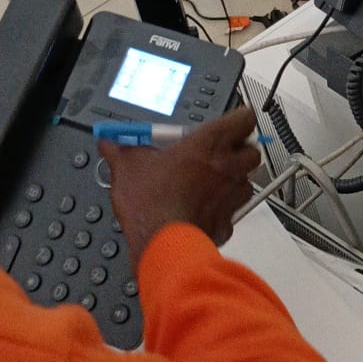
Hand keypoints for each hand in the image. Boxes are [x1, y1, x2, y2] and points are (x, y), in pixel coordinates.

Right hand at [99, 105, 260, 254]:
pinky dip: (223, 210)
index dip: (240, 119)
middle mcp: (227, 167)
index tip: (231, 122)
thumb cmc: (151, 202)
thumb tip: (109, 143)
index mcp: (209, 144)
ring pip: (247, 182)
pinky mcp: (228, 222)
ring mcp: (231, 196)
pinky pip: (234, 211)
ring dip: (234, 180)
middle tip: (220, 153)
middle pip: (253, 151)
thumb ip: (120, 149)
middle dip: (240, 151)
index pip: (245, 119)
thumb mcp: (127, 166)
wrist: (161, 242)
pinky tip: (203, 210)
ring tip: (210, 183)